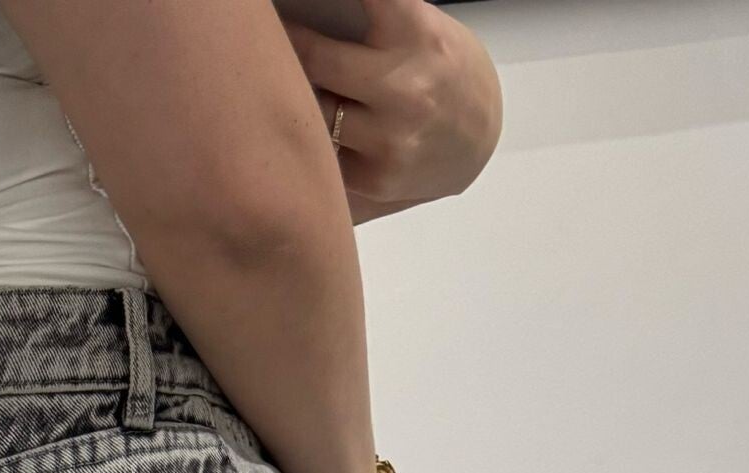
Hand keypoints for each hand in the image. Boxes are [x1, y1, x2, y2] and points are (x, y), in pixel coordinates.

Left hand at [280, 0, 502, 209]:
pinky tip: (308, 126)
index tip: (288, 1)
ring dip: (296, 96)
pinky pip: (321, 152)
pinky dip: (311, 135)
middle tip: (268, 35)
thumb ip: (372, 18)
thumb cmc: (440, 70)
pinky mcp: (376, 179)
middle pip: (314, 59)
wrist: (479, 138)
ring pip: (312, 111)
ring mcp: (390, 139)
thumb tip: (308, 14)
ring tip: (283, 84)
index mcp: (417, 34)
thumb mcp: (418, 27)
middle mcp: (405, 88)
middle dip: (286, 44)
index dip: (318, 1)